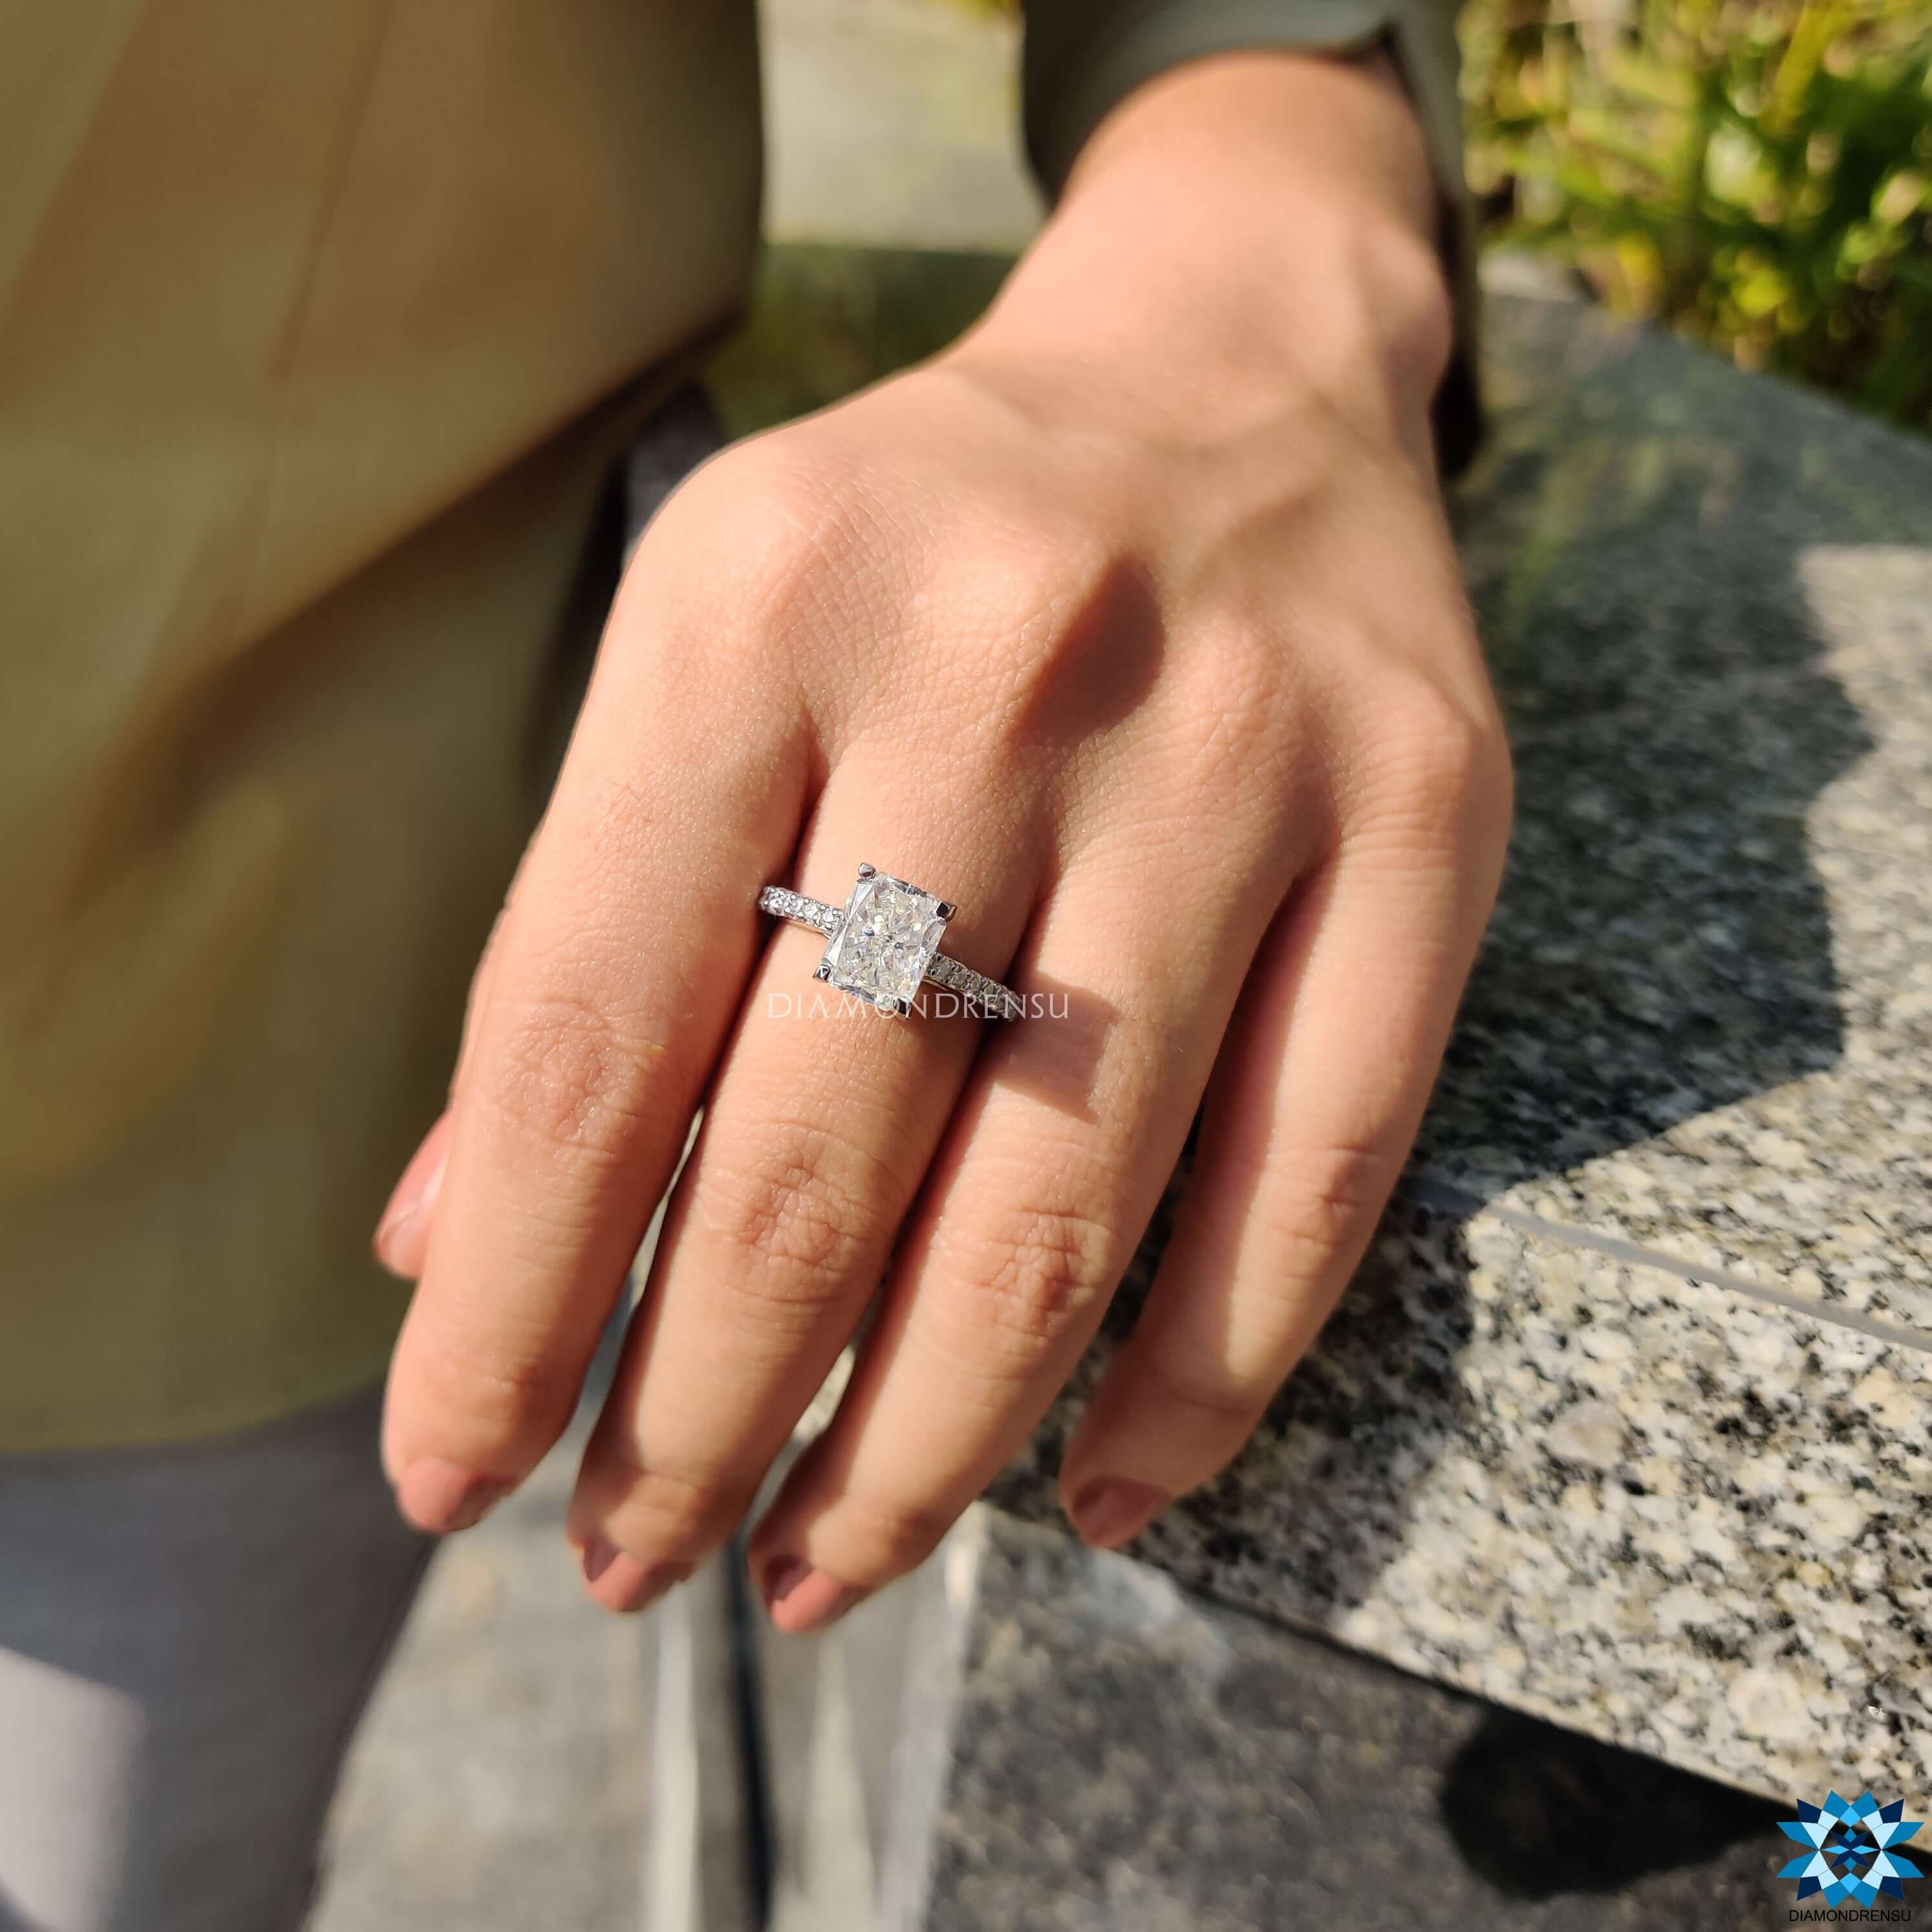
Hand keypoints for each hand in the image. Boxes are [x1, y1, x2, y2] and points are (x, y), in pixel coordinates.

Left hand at [375, 51, 1510, 1628]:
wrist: (1232, 371)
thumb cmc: (920, 554)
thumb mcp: (709, 660)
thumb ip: (586, 941)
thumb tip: (448, 1250)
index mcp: (756, 605)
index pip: (581, 1033)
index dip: (509, 1302)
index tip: (454, 1476)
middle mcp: (996, 668)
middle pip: (817, 1160)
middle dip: (704, 1418)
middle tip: (640, 1564)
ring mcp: (1236, 752)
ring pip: (1061, 1211)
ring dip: (922, 1451)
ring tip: (822, 1573)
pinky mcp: (1428, 826)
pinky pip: (1312, 1181)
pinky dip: (1195, 1388)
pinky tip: (1087, 1498)